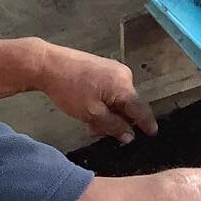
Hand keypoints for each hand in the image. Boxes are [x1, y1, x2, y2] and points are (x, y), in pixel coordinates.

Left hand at [36, 42, 157, 142]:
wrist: (48, 64)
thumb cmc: (69, 89)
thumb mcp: (92, 114)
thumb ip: (113, 126)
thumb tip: (130, 136)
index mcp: (124, 86)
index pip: (141, 109)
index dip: (146, 124)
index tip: (152, 134)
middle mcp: (124, 75)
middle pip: (128, 106)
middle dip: (116, 121)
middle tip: (97, 132)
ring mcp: (114, 70)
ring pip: (118, 100)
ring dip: (107, 114)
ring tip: (88, 123)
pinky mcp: (103, 68)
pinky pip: (111, 90)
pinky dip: (103, 103)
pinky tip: (89, 109)